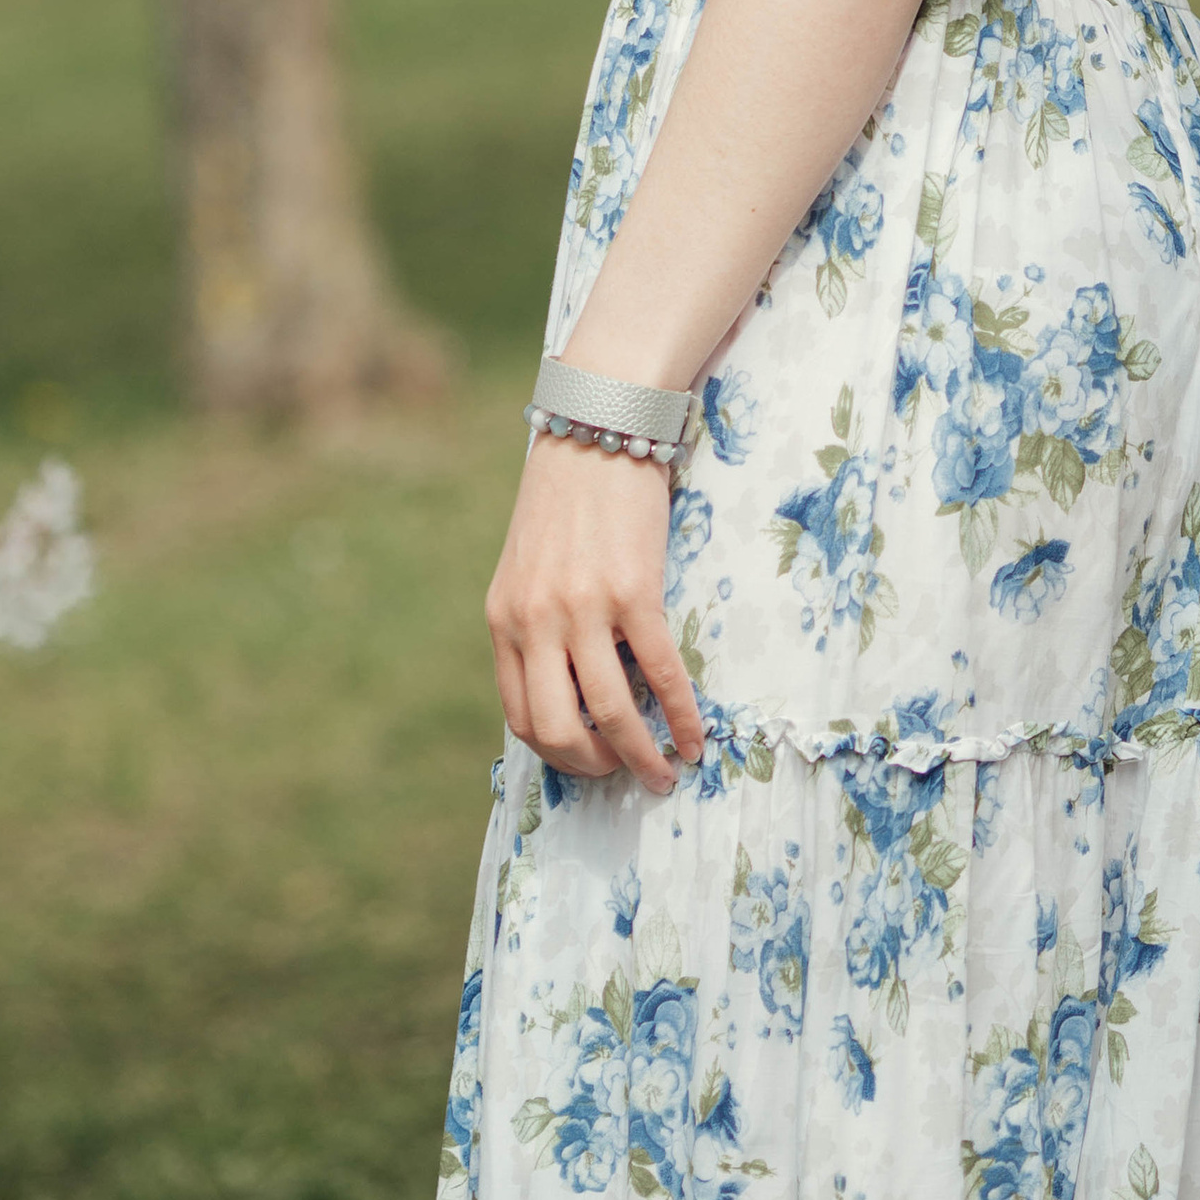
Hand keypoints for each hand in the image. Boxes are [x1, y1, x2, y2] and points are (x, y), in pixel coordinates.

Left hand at [485, 437, 706, 790]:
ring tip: (665, 772)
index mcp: (504, 619)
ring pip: (610, 713)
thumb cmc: (568, 495)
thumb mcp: (528, 565)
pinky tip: (696, 736)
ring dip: (641, 757)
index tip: (590, 760)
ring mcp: (584, 609)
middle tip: (625, 774)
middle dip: (594, 766)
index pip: (520, 716)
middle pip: (557, 729)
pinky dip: (681, 715)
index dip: (557, 752)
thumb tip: (566, 687)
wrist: (599, 425)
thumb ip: (535, 622)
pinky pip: (659, 673)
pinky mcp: (634, 591)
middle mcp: (536, 621)